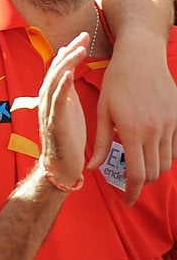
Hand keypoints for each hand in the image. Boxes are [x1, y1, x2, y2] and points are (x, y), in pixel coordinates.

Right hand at [38, 33, 88, 191]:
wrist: (61, 164)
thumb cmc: (68, 137)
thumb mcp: (69, 109)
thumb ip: (67, 91)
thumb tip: (69, 73)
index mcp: (53, 96)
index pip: (60, 68)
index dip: (69, 52)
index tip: (82, 38)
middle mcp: (47, 100)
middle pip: (57, 70)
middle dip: (70, 52)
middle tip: (83, 36)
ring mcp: (49, 110)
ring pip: (55, 81)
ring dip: (67, 64)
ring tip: (78, 49)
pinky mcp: (55, 121)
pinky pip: (57, 101)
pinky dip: (62, 85)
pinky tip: (69, 73)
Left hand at [90, 29, 176, 204]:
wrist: (141, 58)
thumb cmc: (116, 83)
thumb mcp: (102, 111)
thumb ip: (98, 142)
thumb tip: (91, 168)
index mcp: (133, 132)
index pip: (137, 174)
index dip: (133, 192)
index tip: (128, 201)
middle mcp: (155, 131)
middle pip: (154, 172)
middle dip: (142, 183)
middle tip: (130, 185)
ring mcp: (170, 125)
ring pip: (167, 162)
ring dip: (154, 169)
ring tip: (138, 166)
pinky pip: (176, 147)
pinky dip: (165, 155)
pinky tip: (151, 150)